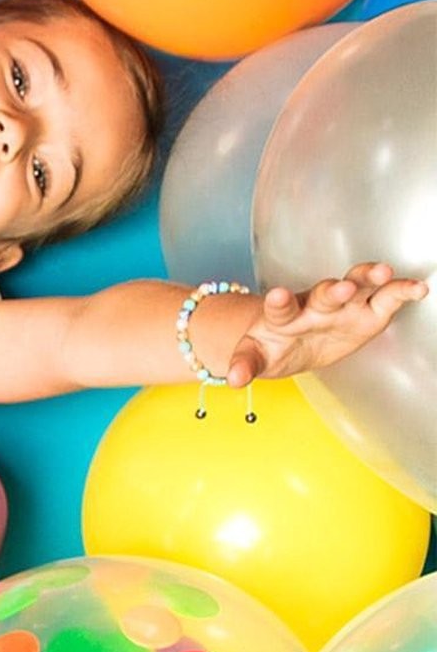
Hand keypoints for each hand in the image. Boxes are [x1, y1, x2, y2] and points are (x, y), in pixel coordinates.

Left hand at [227, 262, 427, 385]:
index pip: (278, 308)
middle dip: (331, 291)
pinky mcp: (366, 312)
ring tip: (382, 272)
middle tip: (340, 287)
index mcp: (283, 316)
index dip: (278, 302)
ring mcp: (342, 305)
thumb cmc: (271, 344)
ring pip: (355, 286)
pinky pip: (385, 298)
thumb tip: (232, 379)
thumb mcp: (255, 356)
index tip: (277, 295)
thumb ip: (245, 364)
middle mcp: (313, 305)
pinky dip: (400, 291)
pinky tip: (418, 287)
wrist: (290, 337)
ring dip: (367, 278)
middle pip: (321, 294)